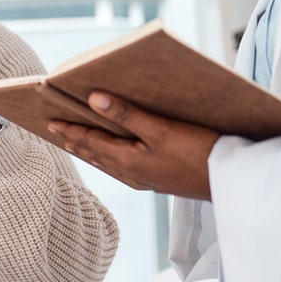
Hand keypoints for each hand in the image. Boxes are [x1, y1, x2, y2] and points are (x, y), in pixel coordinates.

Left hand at [48, 92, 219, 200]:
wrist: (230, 182)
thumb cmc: (199, 154)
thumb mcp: (161, 130)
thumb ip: (126, 115)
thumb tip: (93, 99)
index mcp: (128, 161)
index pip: (90, 141)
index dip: (70, 129)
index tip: (49, 120)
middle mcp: (133, 173)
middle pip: (96, 154)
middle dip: (75, 140)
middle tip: (55, 130)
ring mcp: (146, 178)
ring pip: (109, 163)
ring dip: (91, 151)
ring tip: (76, 143)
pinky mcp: (160, 178)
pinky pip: (124, 167)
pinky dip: (110, 158)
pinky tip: (115, 156)